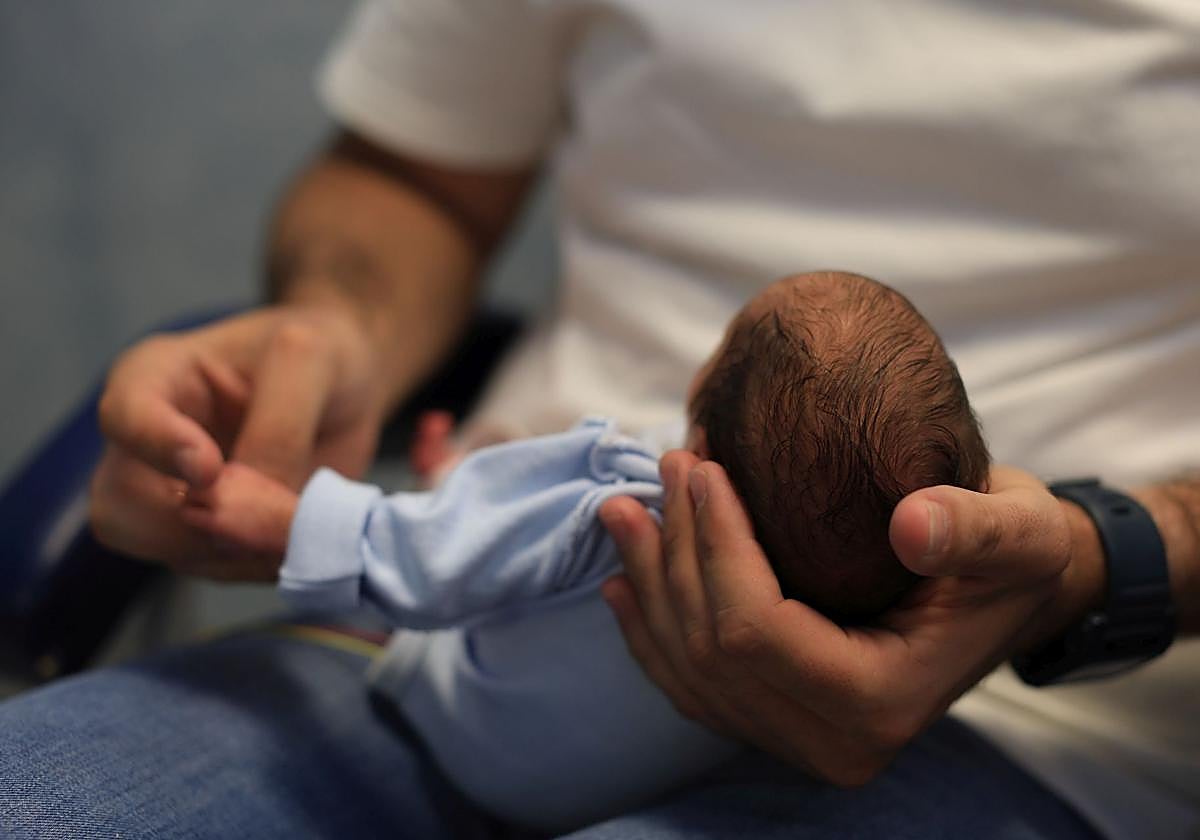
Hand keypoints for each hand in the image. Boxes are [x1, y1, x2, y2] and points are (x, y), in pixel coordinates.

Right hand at [90, 303, 385, 579]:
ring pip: (170, 550)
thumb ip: (280, 429)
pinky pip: (219, 569)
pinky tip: (298, 532)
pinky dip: (262, 561)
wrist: (344, 386)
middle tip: (273, 513)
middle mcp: (145, 441)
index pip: (124, 418)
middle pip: (124, 507)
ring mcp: (168, 495)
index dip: (160, 448)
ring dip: (241, 549)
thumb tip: (252, 507)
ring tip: (299, 519)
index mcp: (155, 375)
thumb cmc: (319, 355)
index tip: (209, 470)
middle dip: (200, 523)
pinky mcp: (205, 534)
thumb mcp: (311, 361)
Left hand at [599, 451, 1089, 785]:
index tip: (704, 467)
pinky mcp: (779, 720)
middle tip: (664, 468)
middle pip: (710, 651)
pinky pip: (692, 685)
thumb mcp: (1019, 532)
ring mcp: (798, 738)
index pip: (756, 631)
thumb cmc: (1019, 555)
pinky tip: (626, 581)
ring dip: (649, 584)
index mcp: (879, 703)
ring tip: (625, 510)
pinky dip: (650, 630)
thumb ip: (976, 531)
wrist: (1017, 593)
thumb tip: (915, 525)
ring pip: (689, 669)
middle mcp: (831, 741)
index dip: (717, 547)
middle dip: (673, 553)